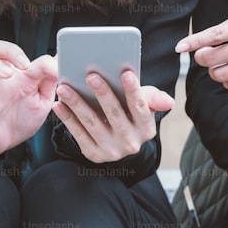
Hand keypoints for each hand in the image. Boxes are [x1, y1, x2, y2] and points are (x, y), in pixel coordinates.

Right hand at [0, 40, 57, 159]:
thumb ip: (51, 82)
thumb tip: (63, 60)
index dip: (45, 61)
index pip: (29, 57)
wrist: (3, 144)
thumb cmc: (23, 119)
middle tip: (23, 65)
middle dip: (10, 51)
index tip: (56, 71)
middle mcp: (2, 79)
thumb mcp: (43, 101)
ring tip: (6, 74)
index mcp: (21, 76)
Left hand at [53, 69, 173, 163]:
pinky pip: (77, 133)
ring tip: (65, 87)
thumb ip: (152, 98)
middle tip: (91, 75)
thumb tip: (169, 101)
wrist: (118, 141)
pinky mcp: (93, 155)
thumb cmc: (130, 114)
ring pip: (92, 122)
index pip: (141, 107)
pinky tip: (58, 104)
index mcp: (146, 129)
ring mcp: (111, 151)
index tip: (126, 72)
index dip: (133, 90)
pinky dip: (67, 118)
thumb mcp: (144, 106)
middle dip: (103, 93)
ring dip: (77, 103)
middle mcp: (131, 143)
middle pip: (115, 114)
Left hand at [175, 10, 227, 90]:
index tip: (180, 47)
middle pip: (212, 58)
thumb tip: (203, 42)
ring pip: (220, 74)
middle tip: (204, 56)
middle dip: (202, 59)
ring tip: (220, 64)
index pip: (214, 35)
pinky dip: (227, 82)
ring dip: (214, 71)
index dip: (194, 42)